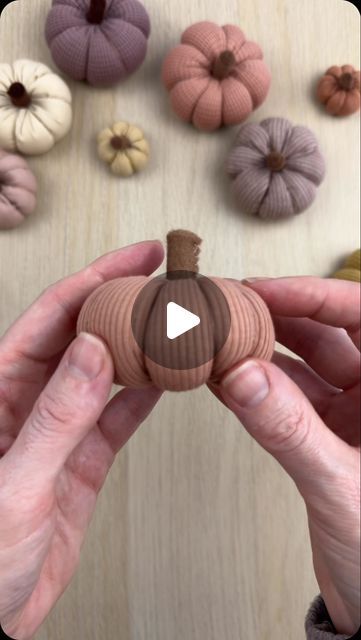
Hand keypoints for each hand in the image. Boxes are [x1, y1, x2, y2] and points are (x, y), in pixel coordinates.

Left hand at [0, 241, 163, 639]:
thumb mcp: (14, 483)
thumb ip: (55, 417)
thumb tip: (93, 351)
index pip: (50, 319)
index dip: (93, 281)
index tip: (133, 260)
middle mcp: (28, 406)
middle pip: (81, 337)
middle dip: (121, 303)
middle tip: (162, 280)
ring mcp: (57, 434)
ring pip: (104, 375)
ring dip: (138, 347)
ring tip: (172, 321)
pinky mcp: (79, 466)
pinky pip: (115, 420)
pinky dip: (143, 397)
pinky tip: (166, 378)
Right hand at [211, 276, 359, 635]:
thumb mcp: (341, 488)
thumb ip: (290, 431)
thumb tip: (246, 376)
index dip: (312, 296)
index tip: (265, 291)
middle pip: (327, 334)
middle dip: (278, 317)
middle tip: (232, 307)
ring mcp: (350, 417)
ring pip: (302, 365)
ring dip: (260, 352)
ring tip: (220, 339)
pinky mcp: (323, 438)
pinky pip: (286, 400)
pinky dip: (254, 388)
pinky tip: (225, 378)